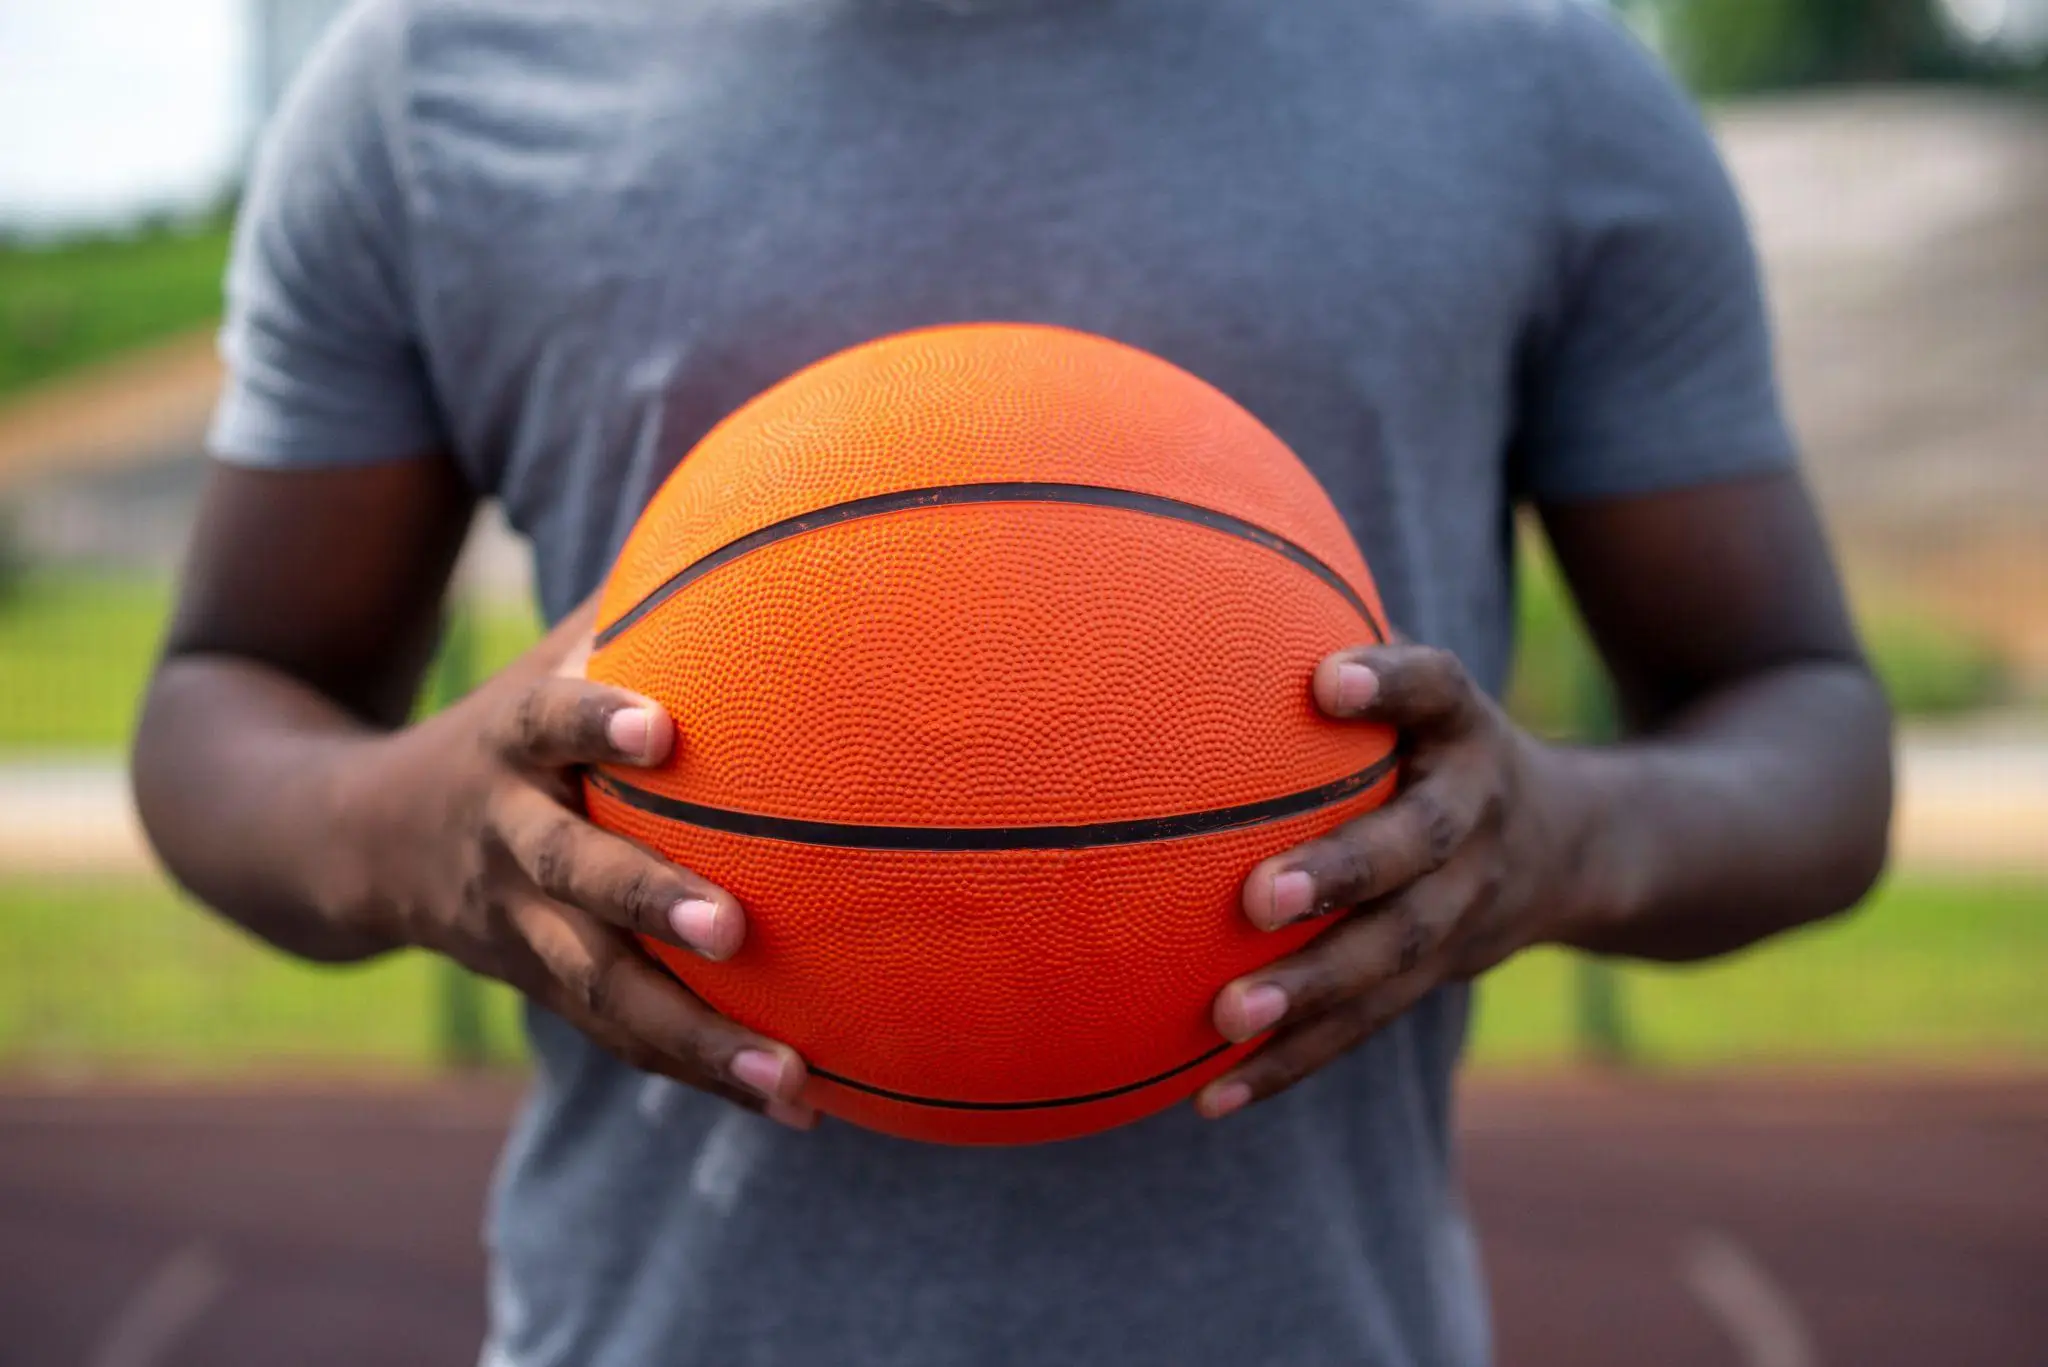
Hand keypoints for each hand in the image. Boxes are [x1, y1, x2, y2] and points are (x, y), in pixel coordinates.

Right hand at [344, 601, 815, 1128]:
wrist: (346, 841)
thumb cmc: (504, 731)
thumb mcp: (544, 664)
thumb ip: (633, 608)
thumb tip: (760, 513)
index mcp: (509, 747)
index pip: (546, 724)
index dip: (593, 722)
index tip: (656, 725)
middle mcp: (507, 841)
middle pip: (571, 876)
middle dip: (646, 902)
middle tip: (732, 926)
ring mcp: (518, 929)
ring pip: (601, 989)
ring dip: (695, 1037)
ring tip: (791, 1075)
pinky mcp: (542, 990)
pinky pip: (624, 1036)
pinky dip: (705, 1071)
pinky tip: (801, 1101)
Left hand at [1198, 643, 1599, 1118]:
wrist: (1586, 845)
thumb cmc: (1444, 747)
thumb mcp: (1429, 694)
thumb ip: (1351, 660)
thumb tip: (1192, 596)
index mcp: (1467, 732)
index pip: (1439, 691)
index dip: (1393, 683)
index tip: (1330, 677)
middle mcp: (1475, 817)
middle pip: (1417, 849)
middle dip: (1343, 874)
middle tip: (1259, 897)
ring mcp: (1466, 906)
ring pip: (1394, 956)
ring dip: (1313, 992)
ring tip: (1229, 1017)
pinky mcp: (1438, 973)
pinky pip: (1365, 1025)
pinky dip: (1292, 1063)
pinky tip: (1215, 1095)